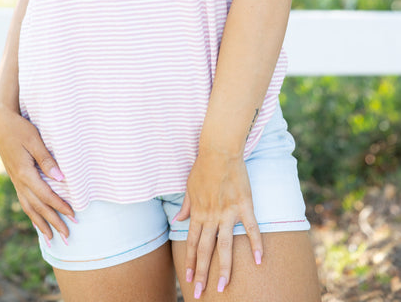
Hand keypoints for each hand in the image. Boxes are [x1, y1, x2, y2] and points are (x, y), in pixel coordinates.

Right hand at [0, 104, 74, 243]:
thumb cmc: (19, 128)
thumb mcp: (34, 140)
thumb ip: (47, 159)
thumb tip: (61, 178)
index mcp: (25, 173)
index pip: (46, 196)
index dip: (61, 207)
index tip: (74, 216)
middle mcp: (19, 181)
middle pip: (38, 207)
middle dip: (53, 222)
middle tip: (67, 237)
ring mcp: (16, 180)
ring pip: (29, 208)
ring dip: (41, 223)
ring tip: (51, 238)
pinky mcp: (15, 177)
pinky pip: (24, 201)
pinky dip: (32, 213)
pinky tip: (37, 220)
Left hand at [174, 150, 261, 296]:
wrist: (219, 151)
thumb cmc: (203, 167)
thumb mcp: (189, 187)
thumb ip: (186, 206)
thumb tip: (178, 219)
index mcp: (198, 212)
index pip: (192, 243)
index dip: (190, 262)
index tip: (189, 279)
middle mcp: (211, 216)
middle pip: (205, 250)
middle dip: (202, 273)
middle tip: (201, 293)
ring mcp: (227, 212)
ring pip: (225, 246)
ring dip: (223, 268)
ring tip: (223, 287)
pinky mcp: (243, 205)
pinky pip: (250, 228)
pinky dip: (256, 244)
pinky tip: (260, 260)